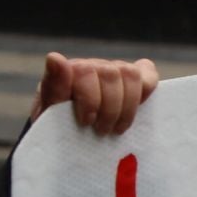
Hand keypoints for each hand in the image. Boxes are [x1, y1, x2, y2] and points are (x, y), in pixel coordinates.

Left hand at [30, 53, 160, 136]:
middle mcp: (93, 66)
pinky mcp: (135, 80)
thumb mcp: (49, 113)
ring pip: (130, 75)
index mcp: (69, 72)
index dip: (90, 99)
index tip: (86, 122)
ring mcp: (114, 71)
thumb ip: (53, 86)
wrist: (71, 138)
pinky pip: (148, 75)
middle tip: (102, 132)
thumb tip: (55, 57)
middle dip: (109, 108)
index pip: (85, 71)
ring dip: (127, 106)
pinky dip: (146, 91)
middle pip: (110, 74)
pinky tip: (137, 111)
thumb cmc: (59, 127)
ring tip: (117, 129)